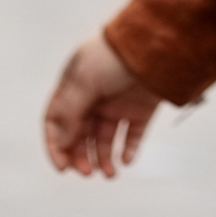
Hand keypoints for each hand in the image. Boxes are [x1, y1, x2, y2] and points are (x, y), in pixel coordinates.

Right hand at [43, 33, 162, 178]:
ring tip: (110, 173)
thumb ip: (69, 112)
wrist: (158, 43)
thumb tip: (61, 142)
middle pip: (80, 135)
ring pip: (104, 139)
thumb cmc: (116, 55)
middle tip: (87, 172)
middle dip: (81, 156)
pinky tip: (126, 160)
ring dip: (103, 158)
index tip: (63, 167)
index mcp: (74, 86)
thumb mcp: (84, 80)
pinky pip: (131, 136)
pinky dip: (128, 150)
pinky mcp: (141, 109)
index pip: (57, 121)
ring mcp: (118, 103)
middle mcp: (94, 96)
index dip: (56, 145)